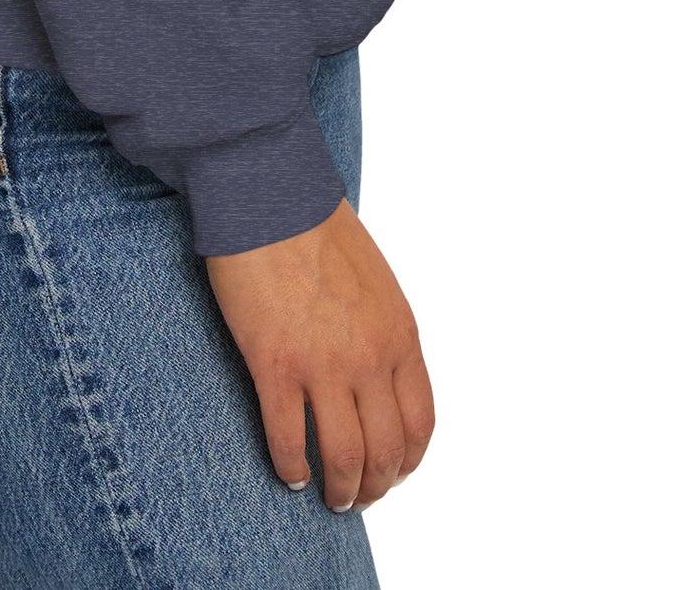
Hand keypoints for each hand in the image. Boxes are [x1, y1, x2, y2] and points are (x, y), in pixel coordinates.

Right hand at [205, 196, 434, 512]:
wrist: (268, 191)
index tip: (392, 472)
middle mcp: (370, 358)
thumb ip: (381, 329)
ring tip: (327, 496)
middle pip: (386, 452)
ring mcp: (323, 365)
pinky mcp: (275, 364)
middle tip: (357, 497)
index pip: (420, 423)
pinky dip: (291, 469)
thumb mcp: (374, 281)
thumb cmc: (315, 224)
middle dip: (375, 486)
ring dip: (339, 490)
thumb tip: (375, 373)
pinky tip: (288, 473)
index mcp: (400, 335)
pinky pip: (288, 440)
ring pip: (344, 458)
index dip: (407, 461)